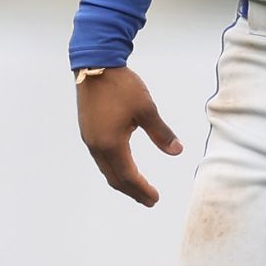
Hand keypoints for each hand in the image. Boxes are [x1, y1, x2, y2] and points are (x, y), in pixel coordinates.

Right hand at [77, 66, 183, 206]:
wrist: (95, 65)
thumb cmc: (121, 86)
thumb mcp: (146, 109)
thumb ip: (161, 133)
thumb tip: (177, 151)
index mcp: (111, 144)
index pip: (129, 176)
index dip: (142, 189)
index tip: (156, 198)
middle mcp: (97, 146)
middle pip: (115, 178)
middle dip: (133, 191)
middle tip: (149, 200)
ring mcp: (90, 139)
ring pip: (106, 170)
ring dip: (123, 181)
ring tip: (137, 188)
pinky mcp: (88, 131)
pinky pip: (101, 159)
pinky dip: (114, 169)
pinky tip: (123, 166)